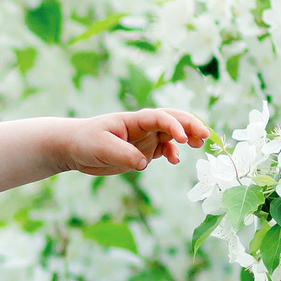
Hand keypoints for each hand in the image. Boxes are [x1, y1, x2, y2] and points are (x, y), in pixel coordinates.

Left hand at [57, 108, 208, 175]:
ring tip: (201, 144)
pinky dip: (173, 153)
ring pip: (172, 134)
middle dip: (191, 124)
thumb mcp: (102, 148)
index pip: (160, 117)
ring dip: (188, 136)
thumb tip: (144, 163)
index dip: (174, 125)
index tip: (184, 139)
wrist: (74, 147)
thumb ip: (124, 154)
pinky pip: (164, 149)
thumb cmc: (86, 141)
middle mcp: (143, 126)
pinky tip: (175, 160)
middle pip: (173, 119)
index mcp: (134, 119)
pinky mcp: (143, 151)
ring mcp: (145, 137)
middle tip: (206, 135)